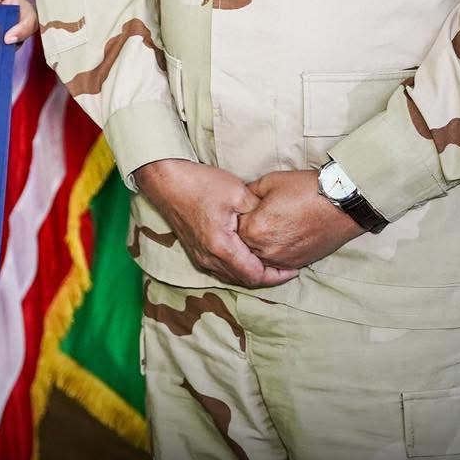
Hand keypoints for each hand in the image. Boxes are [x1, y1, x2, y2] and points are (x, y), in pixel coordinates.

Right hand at [132, 159, 297, 288]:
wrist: (166, 179)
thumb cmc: (201, 183)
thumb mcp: (239, 193)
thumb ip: (261, 213)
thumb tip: (278, 224)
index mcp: (221, 246)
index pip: (255, 276)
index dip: (277, 276)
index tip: (294, 268)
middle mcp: (208, 258)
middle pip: (244, 280)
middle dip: (268, 276)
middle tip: (287, 265)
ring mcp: (199, 256)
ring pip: (232, 276)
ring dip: (252, 272)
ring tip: (271, 261)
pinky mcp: (195, 251)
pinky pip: (221, 269)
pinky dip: (238, 267)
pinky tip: (249, 255)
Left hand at [240, 169, 362, 270]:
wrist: (341, 204)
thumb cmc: (305, 190)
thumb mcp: (270, 182)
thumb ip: (248, 193)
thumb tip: (239, 199)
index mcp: (254, 229)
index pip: (233, 228)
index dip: (236, 218)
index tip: (241, 210)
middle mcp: (265, 250)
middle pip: (244, 246)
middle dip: (245, 234)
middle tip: (254, 220)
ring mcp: (282, 259)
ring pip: (259, 258)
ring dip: (259, 247)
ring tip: (267, 230)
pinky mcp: (297, 264)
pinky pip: (277, 264)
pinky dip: (274, 254)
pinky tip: (278, 241)